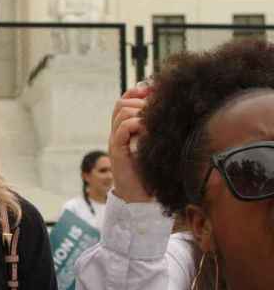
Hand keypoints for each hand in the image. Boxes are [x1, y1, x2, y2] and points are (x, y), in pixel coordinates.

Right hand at [109, 84, 153, 202]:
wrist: (140, 198)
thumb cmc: (152, 172)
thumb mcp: (157, 145)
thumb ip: (159, 130)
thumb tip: (174, 111)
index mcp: (126, 129)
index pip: (125, 100)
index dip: (137, 91)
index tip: (153, 91)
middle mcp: (118, 132)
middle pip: (122, 103)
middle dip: (140, 100)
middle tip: (156, 108)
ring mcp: (116, 140)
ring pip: (122, 112)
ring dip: (139, 111)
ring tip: (153, 121)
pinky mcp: (117, 150)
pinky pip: (123, 128)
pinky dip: (136, 125)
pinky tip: (148, 131)